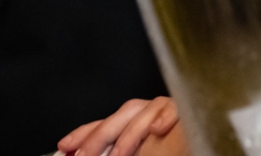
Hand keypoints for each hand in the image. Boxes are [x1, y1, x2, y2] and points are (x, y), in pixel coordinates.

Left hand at [57, 97, 186, 155]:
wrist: (196, 141)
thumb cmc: (170, 148)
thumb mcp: (137, 151)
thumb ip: (115, 152)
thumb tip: (80, 155)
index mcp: (133, 122)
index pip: (105, 124)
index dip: (83, 134)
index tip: (64, 147)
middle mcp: (148, 112)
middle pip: (120, 116)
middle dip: (99, 136)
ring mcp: (167, 109)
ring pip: (144, 112)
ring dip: (129, 135)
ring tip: (118, 154)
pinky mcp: (187, 110)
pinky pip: (175, 110)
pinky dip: (165, 118)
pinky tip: (157, 130)